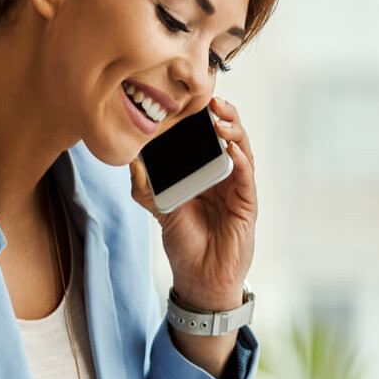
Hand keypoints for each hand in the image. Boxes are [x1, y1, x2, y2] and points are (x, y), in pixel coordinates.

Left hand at [130, 97, 256, 311]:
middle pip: (229, 137)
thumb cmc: (185, 243)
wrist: (199, 278)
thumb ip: (147, 187)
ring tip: (221, 117)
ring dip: (234, 131)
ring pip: (242, 150)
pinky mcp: (246, 204)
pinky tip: (231, 147)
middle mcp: (224, 176)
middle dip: (222, 115)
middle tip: (210, 100)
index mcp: (205, 173)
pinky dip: (241, 160)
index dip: (202, 118)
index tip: (190, 100)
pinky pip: (247, 177)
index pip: (206, 138)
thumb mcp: (161, 210)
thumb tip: (132, 161)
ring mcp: (237, 189)